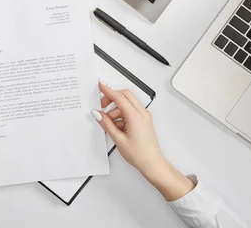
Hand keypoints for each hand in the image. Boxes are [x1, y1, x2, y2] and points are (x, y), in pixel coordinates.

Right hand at [92, 83, 194, 200]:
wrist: (152, 163)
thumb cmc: (140, 154)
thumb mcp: (118, 139)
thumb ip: (107, 125)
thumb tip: (98, 115)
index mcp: (136, 116)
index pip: (120, 97)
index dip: (108, 91)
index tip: (101, 86)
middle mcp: (142, 113)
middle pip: (125, 96)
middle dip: (112, 98)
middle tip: (102, 106)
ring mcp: (144, 116)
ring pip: (127, 104)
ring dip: (116, 110)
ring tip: (109, 124)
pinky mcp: (143, 121)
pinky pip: (130, 111)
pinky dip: (122, 116)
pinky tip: (116, 127)